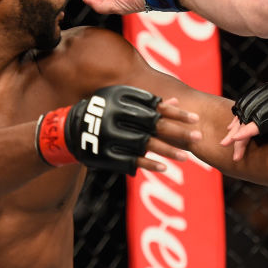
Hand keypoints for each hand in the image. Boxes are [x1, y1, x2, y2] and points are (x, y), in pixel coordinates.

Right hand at [37, 85, 199, 174]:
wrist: (69, 131)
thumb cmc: (103, 111)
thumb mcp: (120, 101)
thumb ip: (147, 104)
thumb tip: (175, 103)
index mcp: (120, 100)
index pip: (154, 107)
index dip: (176, 114)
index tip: (195, 119)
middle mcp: (116, 117)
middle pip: (153, 125)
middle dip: (177, 132)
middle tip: (198, 138)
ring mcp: (110, 137)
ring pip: (144, 145)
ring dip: (167, 151)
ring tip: (186, 157)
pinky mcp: (105, 155)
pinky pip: (131, 161)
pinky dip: (148, 164)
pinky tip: (165, 168)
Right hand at [223, 80, 267, 160]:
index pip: (259, 123)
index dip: (245, 132)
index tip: (234, 140)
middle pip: (249, 116)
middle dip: (236, 131)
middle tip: (226, 145)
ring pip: (246, 109)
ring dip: (235, 123)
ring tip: (228, 138)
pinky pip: (249, 104)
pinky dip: (240, 114)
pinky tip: (234, 125)